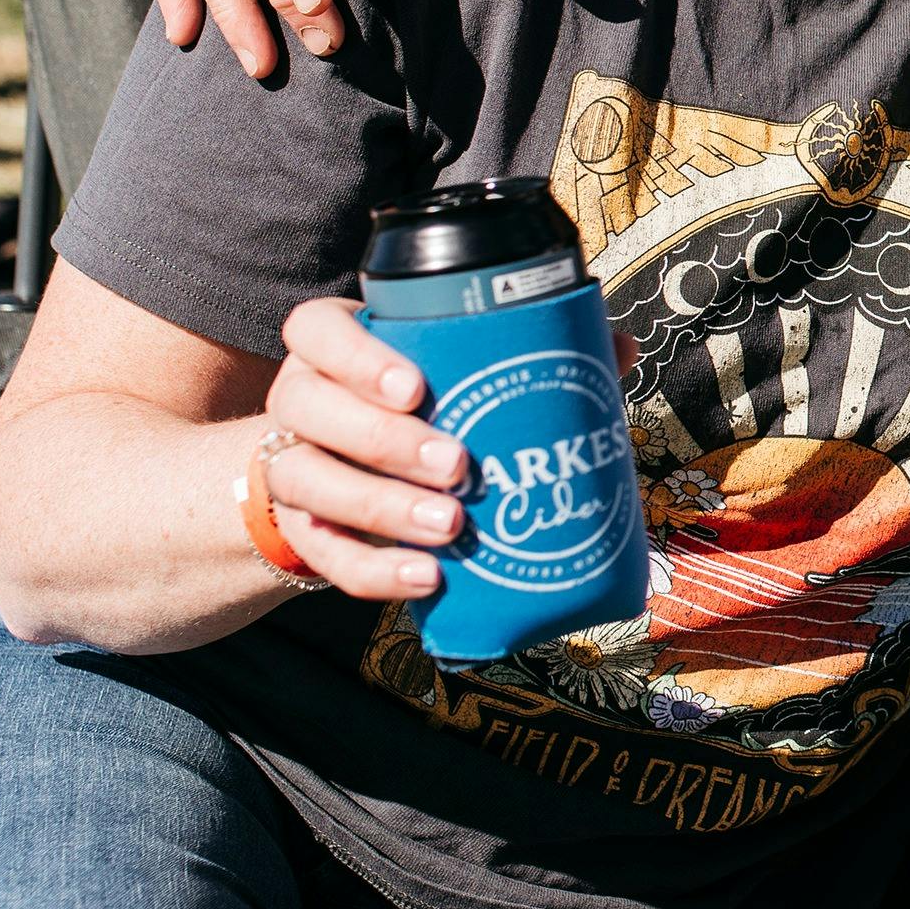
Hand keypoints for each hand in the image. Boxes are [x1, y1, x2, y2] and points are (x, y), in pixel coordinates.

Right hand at [252, 300, 635, 602]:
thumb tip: (618, 348)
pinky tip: (425, 578)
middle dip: (383, 439)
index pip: (315, 330)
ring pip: (305, 480)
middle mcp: (301, 398)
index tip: (417, 387)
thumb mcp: (462, 376)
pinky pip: (322, 554)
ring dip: (380, 507)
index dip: (356, 357)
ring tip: (449, 526)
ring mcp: (291, 464)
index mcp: (334, 346)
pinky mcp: (302, 529)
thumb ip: (533, 356)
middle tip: (457, 465)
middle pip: (308, 405)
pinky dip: (372, 572)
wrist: (357, 478)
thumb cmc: (426, 410)